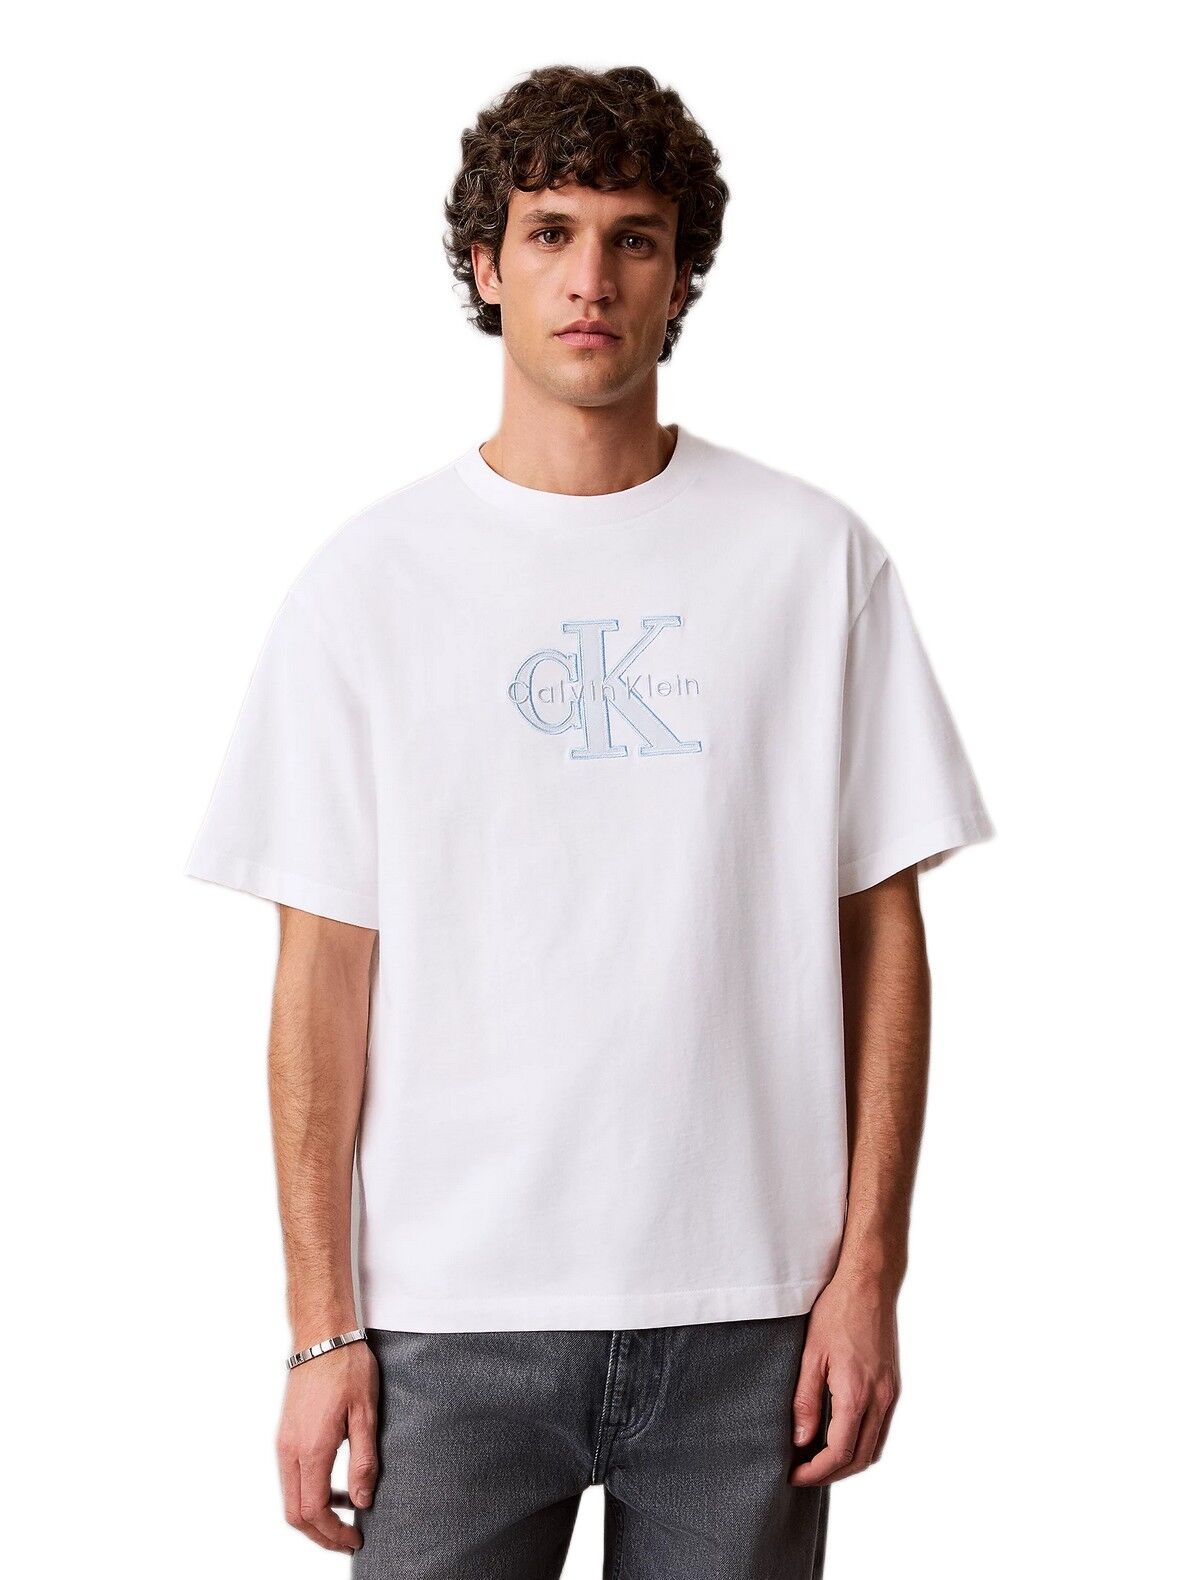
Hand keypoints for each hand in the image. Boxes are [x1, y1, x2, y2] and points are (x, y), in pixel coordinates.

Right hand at [276, 1338, 378, 1552]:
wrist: (322, 1336)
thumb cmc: (347, 1367)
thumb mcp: (366, 1414)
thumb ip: (364, 1461)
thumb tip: (362, 1502)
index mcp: (312, 1448)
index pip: (314, 1510)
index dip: (334, 1533)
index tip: (356, 1539)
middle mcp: (290, 1450)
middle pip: (296, 1513)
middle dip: (321, 1534)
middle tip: (349, 1539)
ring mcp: (284, 1443)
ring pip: (290, 1498)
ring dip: (314, 1516)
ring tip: (346, 1515)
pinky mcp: (285, 1435)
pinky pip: (291, 1478)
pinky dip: (308, 1494)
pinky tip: (334, 1487)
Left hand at [789, 1269, 900, 1486]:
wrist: (869, 1284)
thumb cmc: (837, 1311)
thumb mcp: (811, 1355)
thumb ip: (806, 1401)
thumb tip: (800, 1440)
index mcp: (857, 1394)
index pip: (840, 1453)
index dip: (816, 1472)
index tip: (794, 1475)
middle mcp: (880, 1399)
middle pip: (860, 1458)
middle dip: (831, 1473)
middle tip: (802, 1472)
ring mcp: (890, 1393)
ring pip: (874, 1447)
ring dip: (848, 1460)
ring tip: (817, 1458)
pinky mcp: (892, 1385)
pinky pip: (880, 1428)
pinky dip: (861, 1441)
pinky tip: (839, 1434)